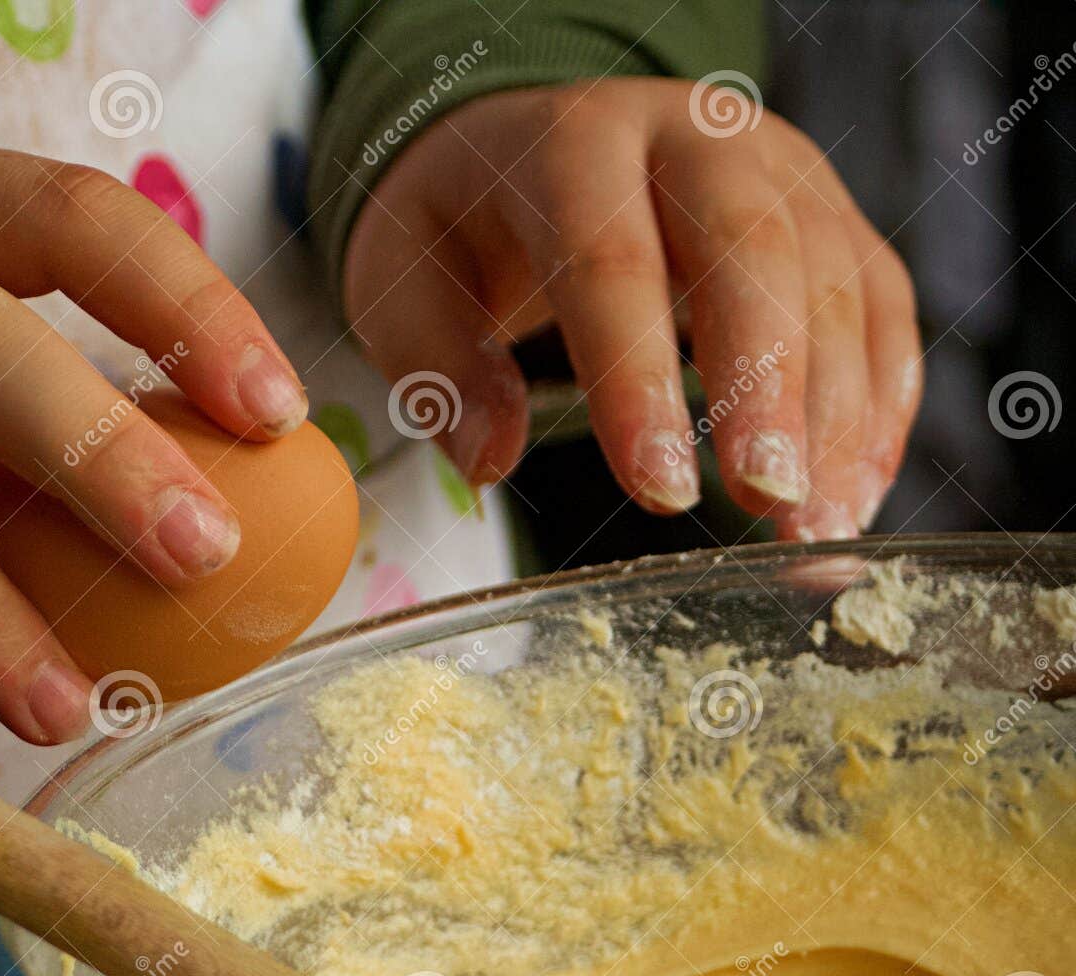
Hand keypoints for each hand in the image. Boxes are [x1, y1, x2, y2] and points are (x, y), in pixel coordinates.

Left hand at [345, 78, 921, 540]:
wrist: (532, 144)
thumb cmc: (466, 225)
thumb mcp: (406, 280)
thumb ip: (440, 365)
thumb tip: (489, 462)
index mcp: (573, 144)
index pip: (610, 259)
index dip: (638, 379)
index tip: (658, 487)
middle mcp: (693, 137)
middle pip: (752, 248)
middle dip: (771, 386)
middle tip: (772, 504)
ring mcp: (778, 166)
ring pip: (834, 278)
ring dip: (836, 414)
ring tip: (816, 530)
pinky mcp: (828, 212)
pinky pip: (879, 300)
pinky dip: (877, 399)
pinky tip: (853, 489)